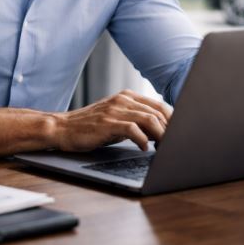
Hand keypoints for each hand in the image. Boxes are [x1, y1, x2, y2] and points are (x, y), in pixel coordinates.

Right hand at [51, 90, 172, 151]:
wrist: (63, 128)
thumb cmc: (91, 127)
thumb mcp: (116, 119)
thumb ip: (136, 120)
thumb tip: (161, 131)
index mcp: (127, 96)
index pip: (160, 105)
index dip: (174, 120)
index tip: (180, 134)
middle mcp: (123, 99)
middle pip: (158, 111)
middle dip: (170, 130)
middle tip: (174, 145)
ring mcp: (115, 110)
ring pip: (149, 119)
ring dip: (161, 135)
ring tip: (164, 148)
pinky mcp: (108, 122)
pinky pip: (133, 129)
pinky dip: (143, 140)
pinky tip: (144, 148)